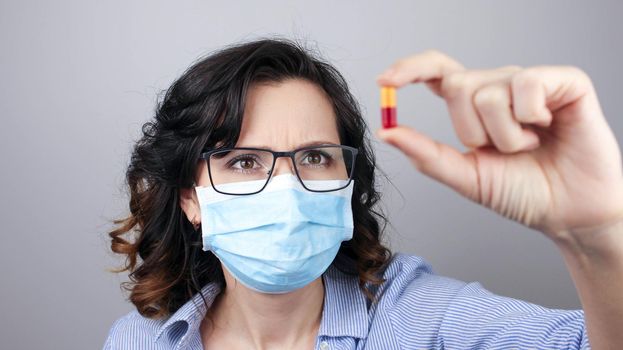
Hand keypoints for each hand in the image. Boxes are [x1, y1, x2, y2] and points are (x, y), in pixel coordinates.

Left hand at [376, 50, 622, 242]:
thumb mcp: (465, 176)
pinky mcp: (565, 82)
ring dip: (505, 136)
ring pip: (489, 92)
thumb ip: (426, 153)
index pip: (437, 71)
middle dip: (471, 131)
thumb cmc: (522, 193)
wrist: (568, 214)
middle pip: (456, 85)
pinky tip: (548, 129)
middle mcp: (499, 86)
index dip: (410, 68)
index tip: (385, 81)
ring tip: (528, 146)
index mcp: (474, 104)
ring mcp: (531, 82)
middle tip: (500, 150)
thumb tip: (387, 131)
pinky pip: (527, 84)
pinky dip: (530, 117)